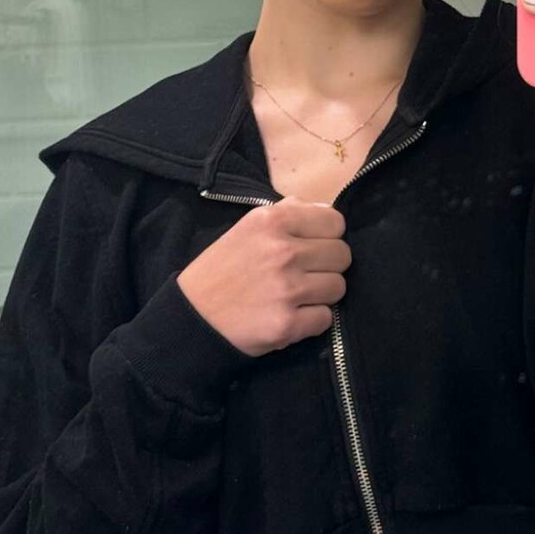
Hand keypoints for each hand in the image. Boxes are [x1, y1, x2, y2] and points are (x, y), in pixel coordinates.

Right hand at [177, 200, 352, 356]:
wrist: (192, 317)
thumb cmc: (222, 268)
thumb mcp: (248, 227)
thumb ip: (287, 212)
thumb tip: (324, 208)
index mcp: (273, 220)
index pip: (335, 222)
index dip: (328, 236)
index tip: (314, 247)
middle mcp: (283, 250)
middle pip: (342, 255)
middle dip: (328, 266)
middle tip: (305, 274)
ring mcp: (287, 288)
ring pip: (338, 287)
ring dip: (322, 294)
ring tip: (296, 296)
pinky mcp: (287, 324)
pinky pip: (326, 319)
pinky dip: (312, 321)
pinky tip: (291, 315)